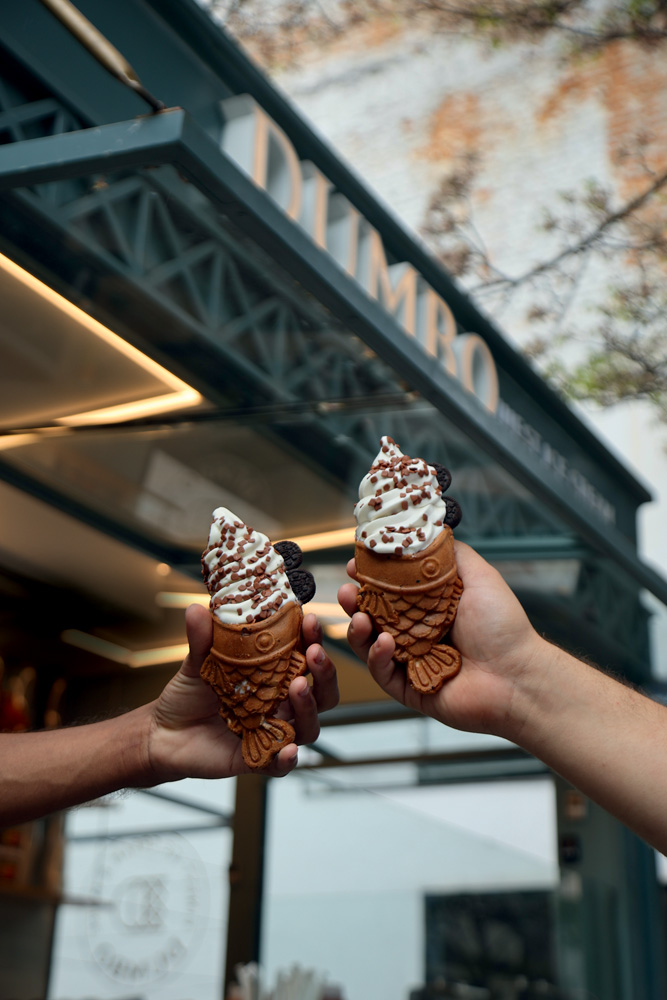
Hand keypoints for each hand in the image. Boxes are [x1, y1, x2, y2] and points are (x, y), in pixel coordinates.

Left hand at [145, 604, 338, 781]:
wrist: (162, 733)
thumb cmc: (188, 694)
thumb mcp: (197, 663)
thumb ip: (202, 639)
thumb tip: (196, 609)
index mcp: (275, 676)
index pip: (305, 657)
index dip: (312, 639)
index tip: (311, 620)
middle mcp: (280, 704)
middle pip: (322, 693)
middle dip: (325, 673)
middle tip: (314, 653)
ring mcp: (272, 731)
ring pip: (308, 726)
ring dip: (309, 706)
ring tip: (299, 686)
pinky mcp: (257, 758)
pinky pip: (280, 764)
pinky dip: (287, 757)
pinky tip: (287, 749)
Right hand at [338, 541, 544, 740]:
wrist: (517, 675)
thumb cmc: (502, 626)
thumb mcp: (479, 576)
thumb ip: (451, 554)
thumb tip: (429, 530)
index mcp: (431, 607)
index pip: (390, 590)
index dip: (371, 578)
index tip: (356, 564)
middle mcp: (419, 633)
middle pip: (374, 617)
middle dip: (354, 602)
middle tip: (345, 590)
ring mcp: (412, 662)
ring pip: (371, 645)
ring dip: (358, 629)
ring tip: (358, 615)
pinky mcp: (410, 689)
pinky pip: (383, 673)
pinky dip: (377, 657)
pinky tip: (384, 643)